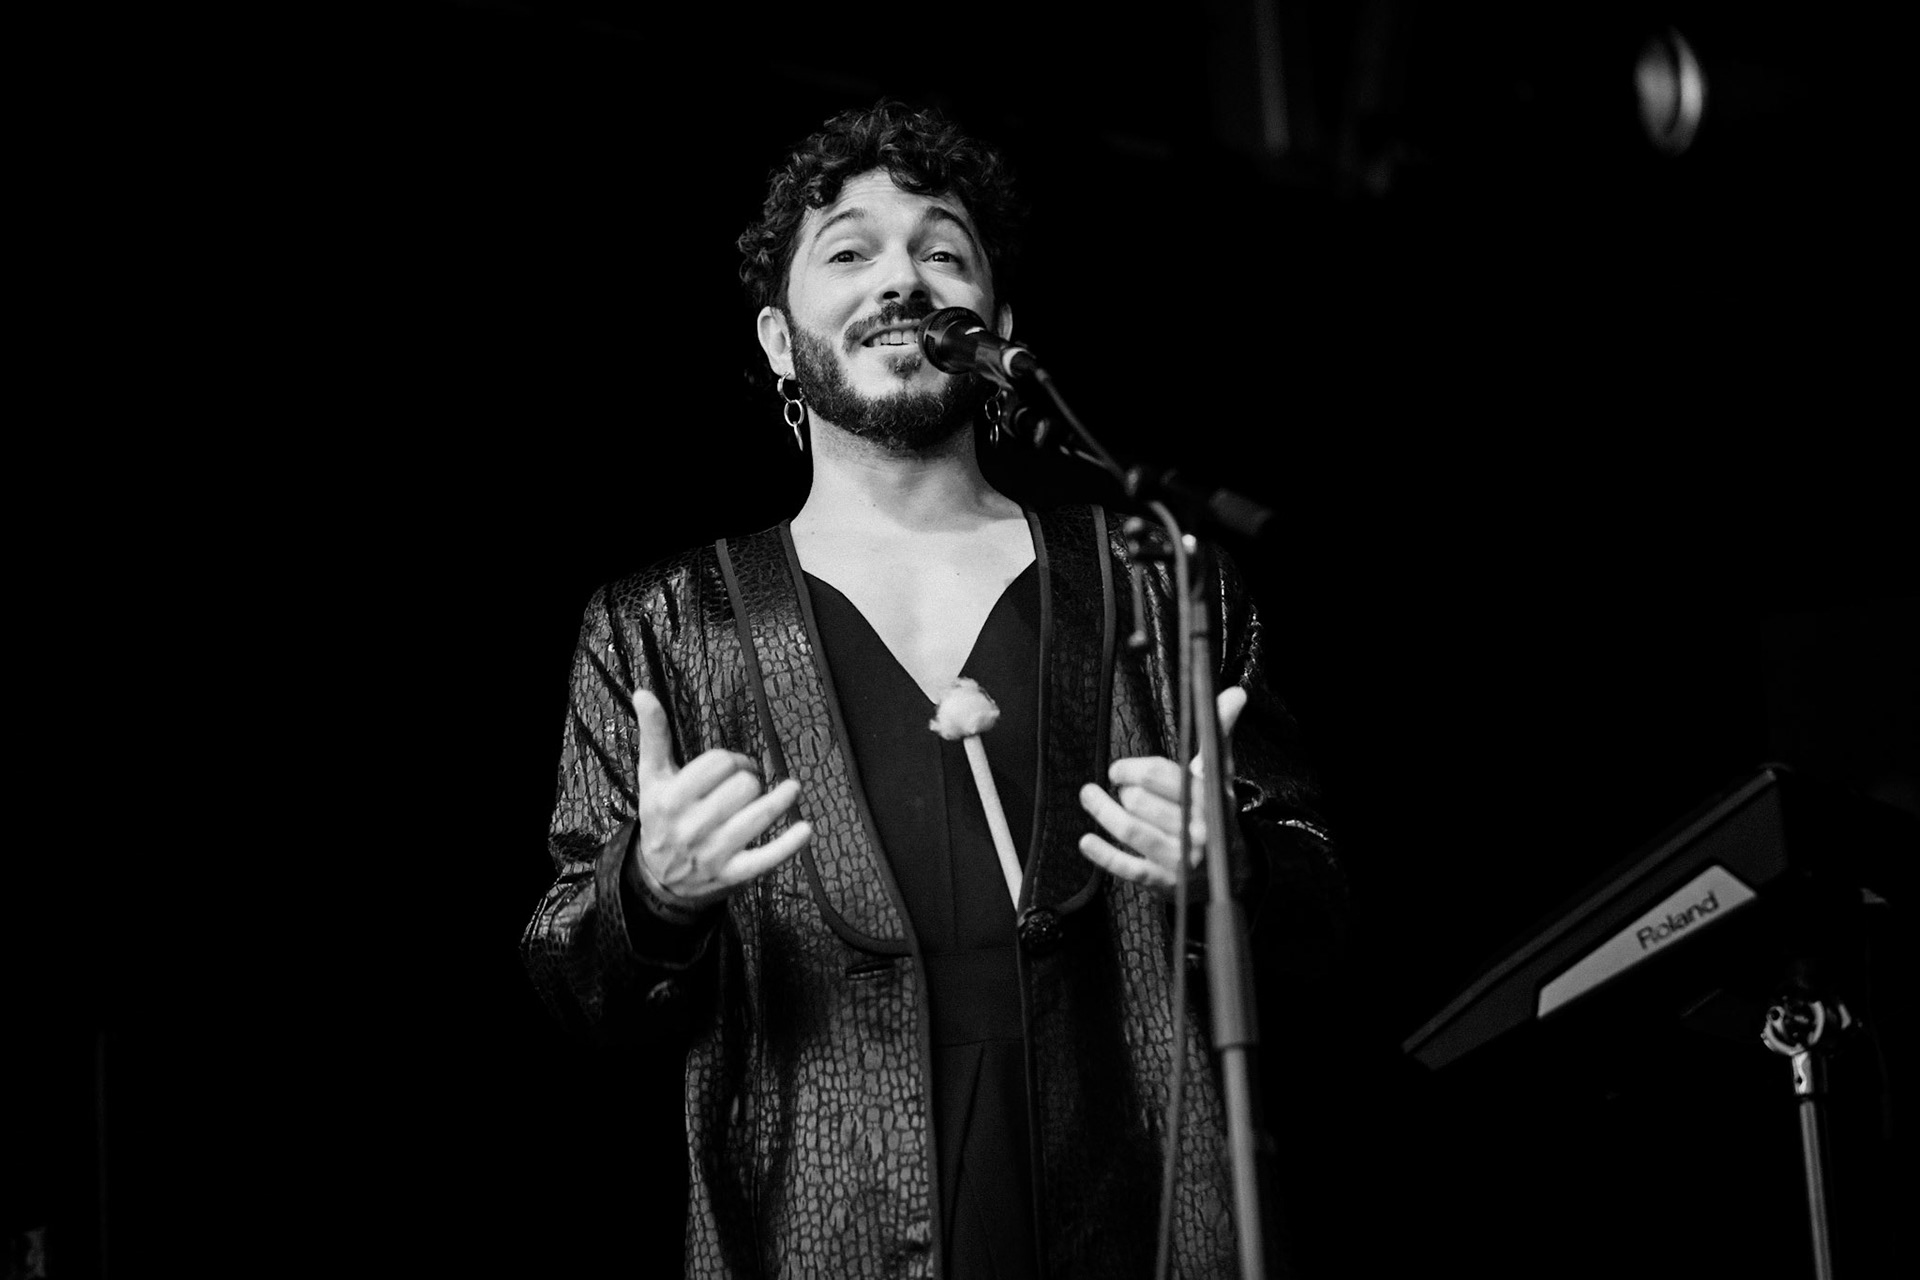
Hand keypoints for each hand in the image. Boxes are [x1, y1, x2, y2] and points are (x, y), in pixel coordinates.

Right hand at [628, 688, 811, 910]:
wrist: (658, 879)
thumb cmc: (660, 817)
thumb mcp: (652, 777)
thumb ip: (652, 734)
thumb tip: (643, 692)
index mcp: (669, 798)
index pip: (719, 762)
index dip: (730, 759)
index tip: (728, 767)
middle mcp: (689, 827)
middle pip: (744, 785)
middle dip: (750, 778)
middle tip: (744, 786)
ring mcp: (712, 852)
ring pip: (758, 814)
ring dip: (779, 799)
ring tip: (788, 791)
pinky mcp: (731, 873)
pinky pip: (765, 857)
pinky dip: (788, 844)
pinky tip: (804, 828)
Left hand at [1076, 685, 1247, 893]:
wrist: (1227, 871)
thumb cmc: (1213, 811)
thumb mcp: (1217, 774)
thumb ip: (1219, 732)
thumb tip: (1235, 693)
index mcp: (1209, 799)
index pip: (1166, 776)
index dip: (1134, 769)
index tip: (1118, 769)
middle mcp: (1197, 830)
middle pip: (1142, 803)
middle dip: (1123, 792)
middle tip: (1117, 788)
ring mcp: (1180, 859)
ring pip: (1131, 831)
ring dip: (1103, 812)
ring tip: (1090, 798)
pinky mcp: (1164, 881)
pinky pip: (1127, 867)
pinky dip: (1103, 854)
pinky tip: (1086, 841)